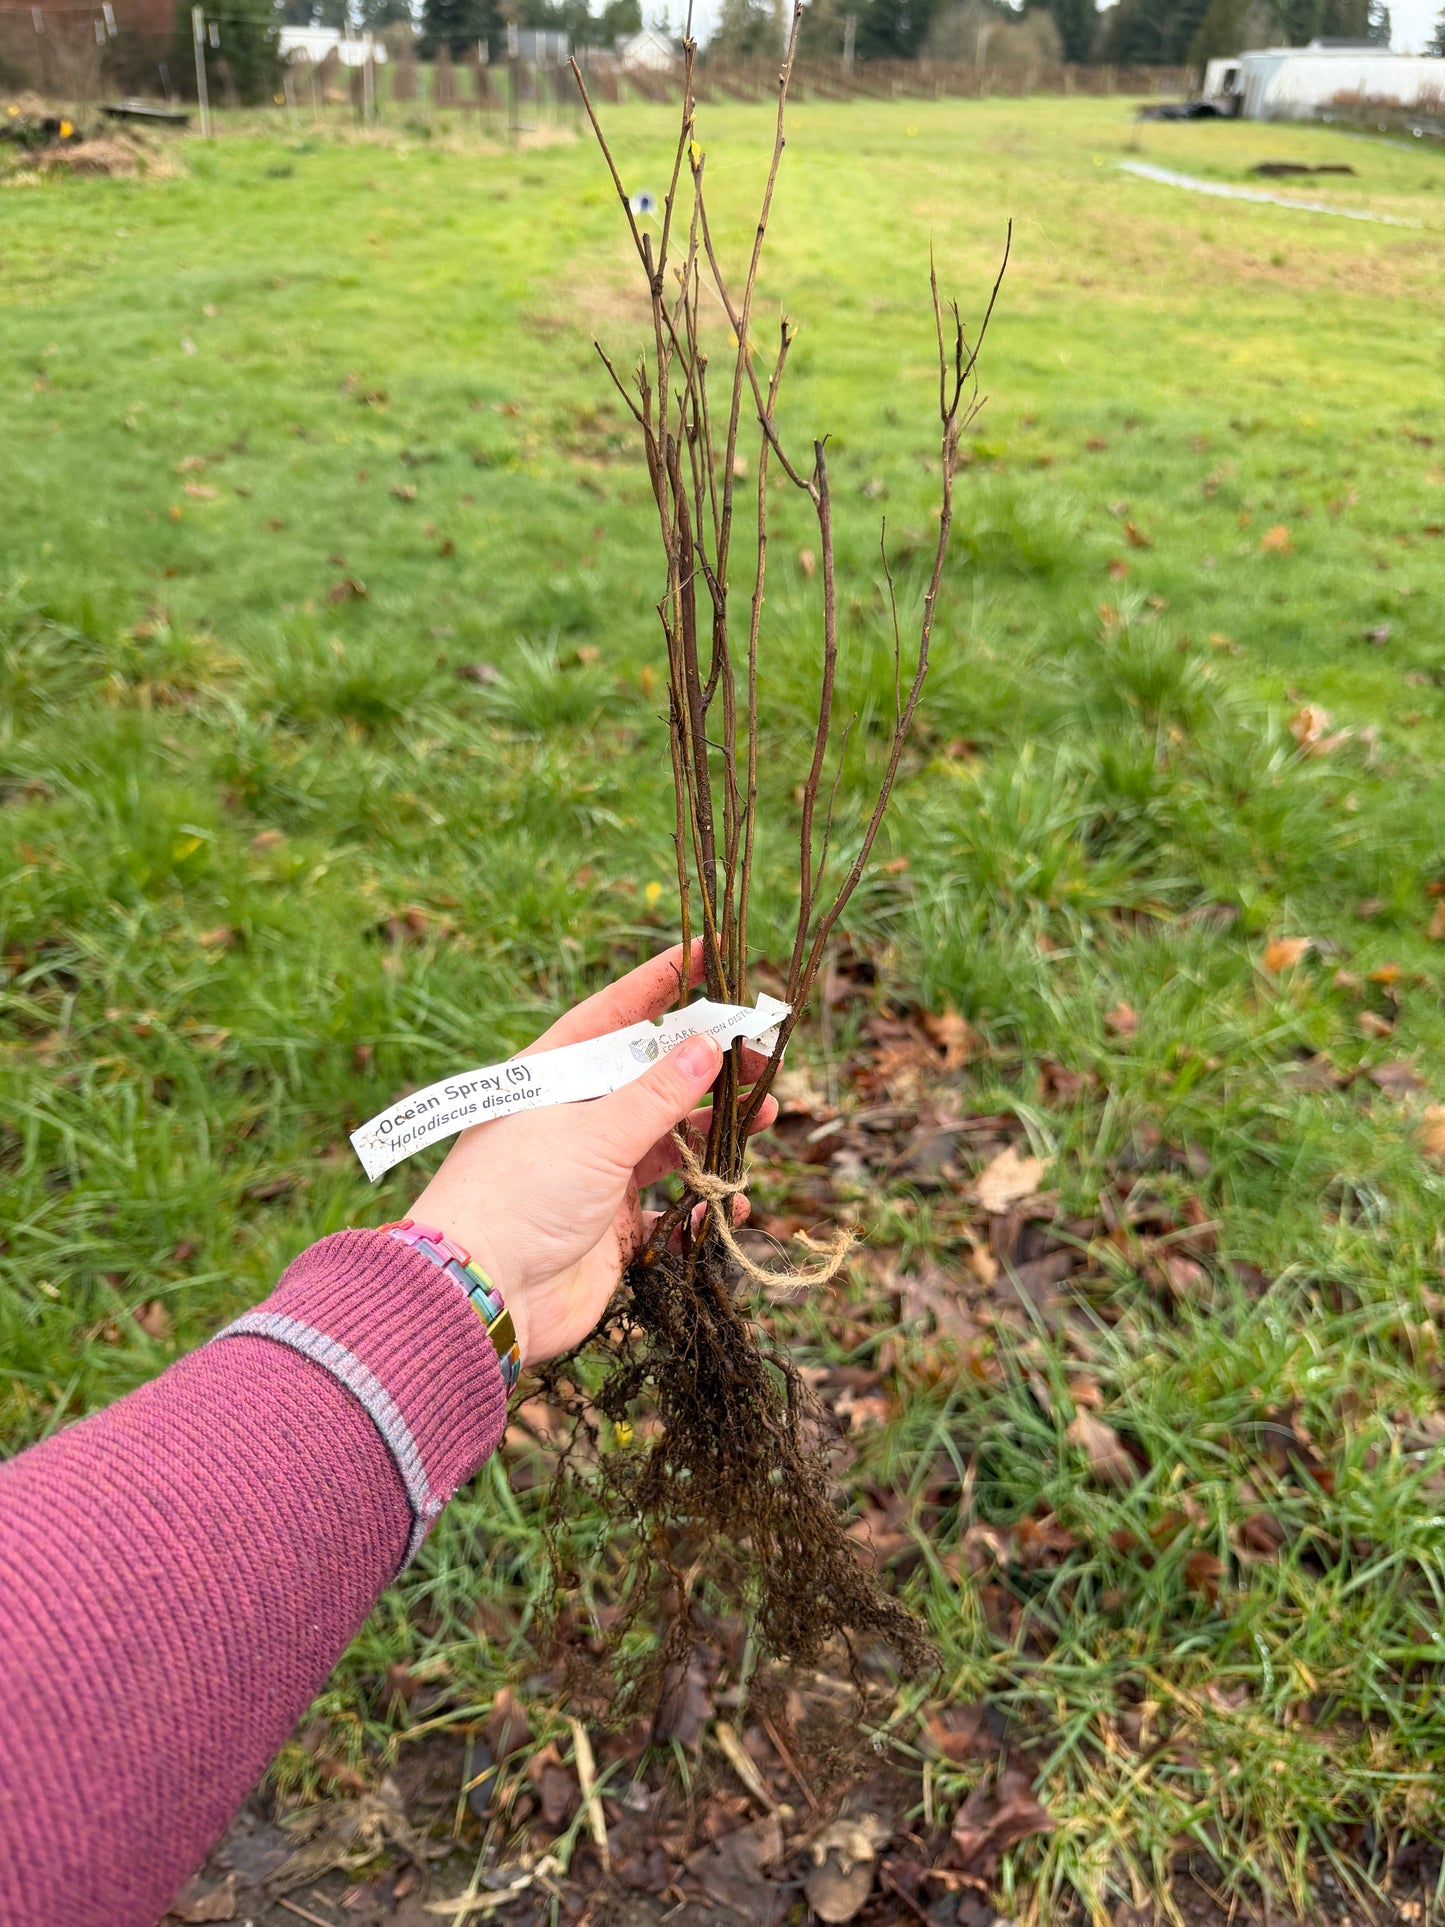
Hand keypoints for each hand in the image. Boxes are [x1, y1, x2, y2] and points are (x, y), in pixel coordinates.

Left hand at [408, 941, 777, 1367]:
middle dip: (709, 1064)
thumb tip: (709, 1046)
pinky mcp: (614, 1226)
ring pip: (671, 1137)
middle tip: (762, 1055)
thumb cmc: (519, 1195)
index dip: (659, 982)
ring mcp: (596, 1173)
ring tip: (764, 1115)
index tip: (707, 952)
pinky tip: (733, 1199)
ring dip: (717, 1127)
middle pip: (653, 1077)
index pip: (614, 1015)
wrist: (482, 1296)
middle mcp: (575, 1119)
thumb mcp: (594, 1134)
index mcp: (554, 1079)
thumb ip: (657, 1094)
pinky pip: (673, 1202)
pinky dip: (705, 1199)